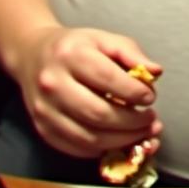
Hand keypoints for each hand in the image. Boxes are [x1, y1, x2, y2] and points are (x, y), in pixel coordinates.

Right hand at [12, 26, 163, 158]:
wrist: (32, 55)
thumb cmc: (75, 47)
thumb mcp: (103, 39)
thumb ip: (131, 53)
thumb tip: (155, 72)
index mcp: (71, 55)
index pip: (108, 79)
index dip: (134, 92)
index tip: (150, 97)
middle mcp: (53, 83)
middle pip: (98, 113)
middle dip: (132, 122)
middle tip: (150, 120)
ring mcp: (45, 109)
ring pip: (88, 137)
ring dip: (121, 140)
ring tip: (140, 133)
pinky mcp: (42, 129)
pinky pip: (76, 148)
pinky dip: (102, 148)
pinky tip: (117, 139)